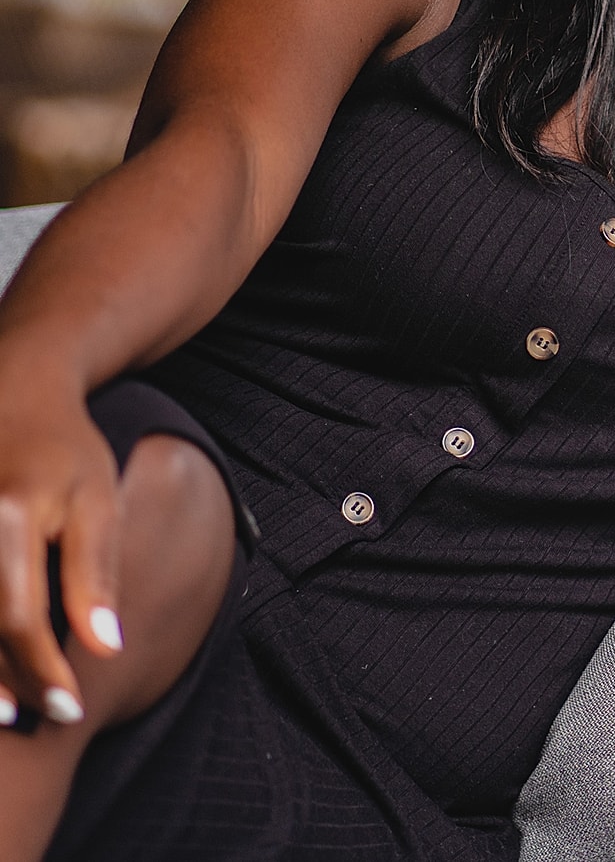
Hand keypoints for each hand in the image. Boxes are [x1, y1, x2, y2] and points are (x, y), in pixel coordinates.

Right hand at [0, 388, 122, 725]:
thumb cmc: (67, 450)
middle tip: (31, 719)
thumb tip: (106, 649)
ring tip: (2, 707)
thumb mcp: (98, 500)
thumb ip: (96, 572)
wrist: (14, 393)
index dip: (43, 673)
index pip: (20, 619)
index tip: (69, 710)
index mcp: (10, 517)